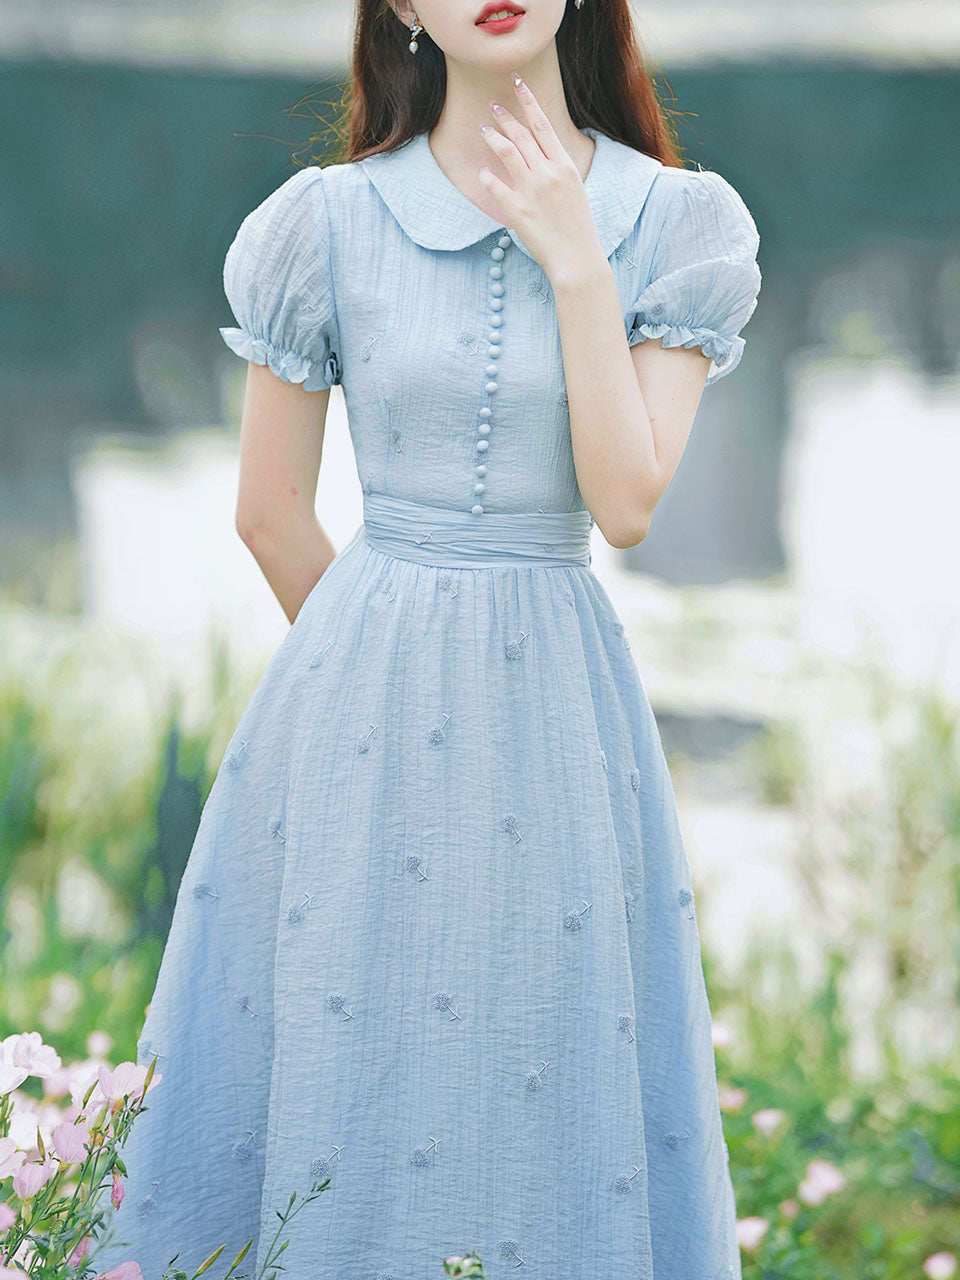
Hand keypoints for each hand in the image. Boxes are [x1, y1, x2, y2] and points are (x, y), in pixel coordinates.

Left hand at [478, 74, 604, 282]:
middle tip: (492, 106)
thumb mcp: (575, 190)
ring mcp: (532, 191)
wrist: (577, 259)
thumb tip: (540, 155)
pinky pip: (495, 186)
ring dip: (492, 136)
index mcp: (565, 165)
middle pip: (521, 134)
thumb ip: (557, 170)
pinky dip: (486, 176)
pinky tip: (481, 172)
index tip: (516, 83)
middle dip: (505, 116)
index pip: (543, 124)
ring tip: (483, 129)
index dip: (528, 101)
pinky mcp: (517, 211)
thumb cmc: (577, 227)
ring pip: (506, 151)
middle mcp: (548, 173)